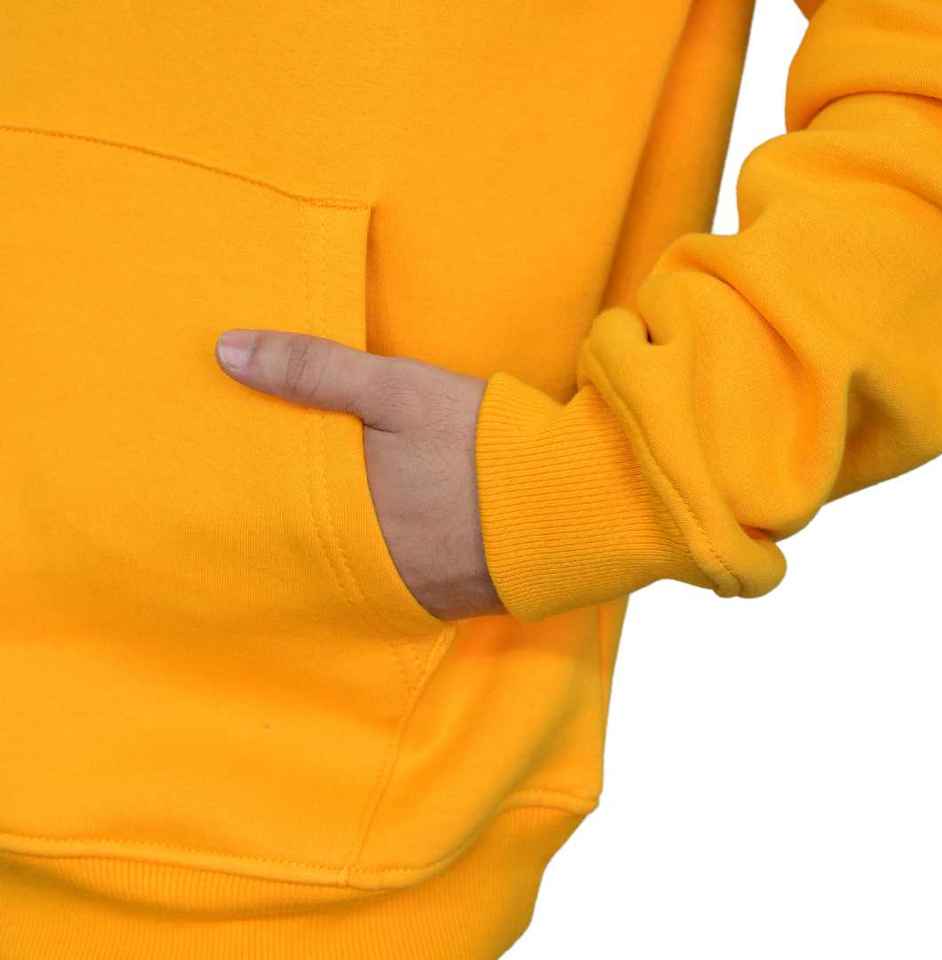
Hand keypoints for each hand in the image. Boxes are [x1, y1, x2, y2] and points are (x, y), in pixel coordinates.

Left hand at [214, 328, 506, 620]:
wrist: (567, 504)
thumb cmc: (477, 442)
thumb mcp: (397, 391)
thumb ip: (314, 370)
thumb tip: (225, 351)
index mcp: (340, 506)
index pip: (275, 501)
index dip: (252, 486)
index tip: (226, 476)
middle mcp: (361, 557)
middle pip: (306, 540)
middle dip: (290, 520)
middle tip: (259, 506)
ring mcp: (402, 584)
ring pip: (348, 565)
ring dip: (336, 545)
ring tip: (324, 521)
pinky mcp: (441, 598)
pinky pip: (393, 584)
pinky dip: (382, 564)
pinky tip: (387, 544)